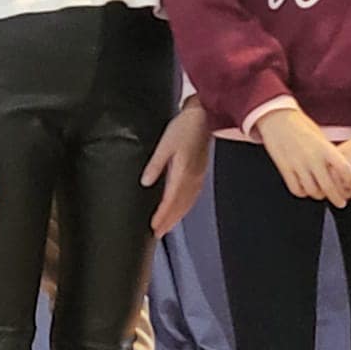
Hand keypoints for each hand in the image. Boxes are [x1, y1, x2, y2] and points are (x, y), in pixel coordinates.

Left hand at [141, 99, 211, 236]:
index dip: (162, 216)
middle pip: (180, 206)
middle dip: (169, 221)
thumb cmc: (185, 127)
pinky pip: (193, 195)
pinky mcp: (200, 171)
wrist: (204, 116)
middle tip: (158, 233)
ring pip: (187, 202)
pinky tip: (181, 207)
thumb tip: (145, 182)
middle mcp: (192, 178)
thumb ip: (155, 165)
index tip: (154, 227)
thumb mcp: (165, 144)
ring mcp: (198, 176)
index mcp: (183, 173)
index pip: (170, 201)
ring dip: (177, 216)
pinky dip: (186, 206)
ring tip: (167, 225)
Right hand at [258, 108, 350, 206]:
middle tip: (341, 202)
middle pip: (329, 187)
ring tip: (321, 194)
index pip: (344, 169)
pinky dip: (302, 192)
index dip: (350, 179)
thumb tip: (339, 170)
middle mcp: (312, 158)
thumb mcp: (320, 136)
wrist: (276, 118)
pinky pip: (296, 189)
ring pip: (312, 191)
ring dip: (319, 195)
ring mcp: (297, 164)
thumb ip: (329, 153)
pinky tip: (305, 189)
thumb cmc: (300, 125)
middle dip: (337, 199)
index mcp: (324, 148)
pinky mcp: (284, 168)